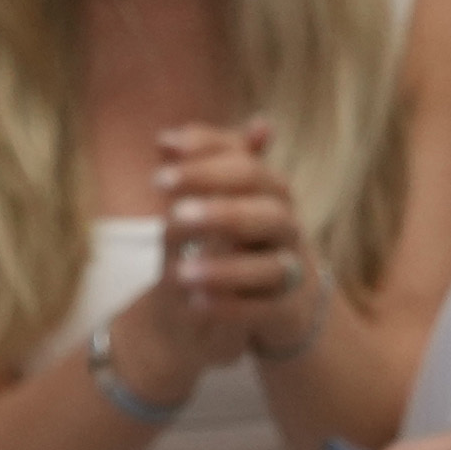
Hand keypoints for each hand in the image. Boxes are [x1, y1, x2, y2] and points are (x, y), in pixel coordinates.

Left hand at [149, 120, 318, 358]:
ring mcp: (290, 269)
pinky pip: (265, 310)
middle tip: (174, 215)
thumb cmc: (241, 233)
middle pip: (267, 212)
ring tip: (179, 273)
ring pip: (270, 266)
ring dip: (225, 269)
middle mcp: (285, 226)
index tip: (160, 168)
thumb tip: (164, 139)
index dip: (207, 163)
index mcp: (270, 189)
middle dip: (222, 212)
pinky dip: (232, 308)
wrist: (279, 292)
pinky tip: (196, 303)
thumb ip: (198, 167)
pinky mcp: (286, 309)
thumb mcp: (222, 197)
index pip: (246, 166)